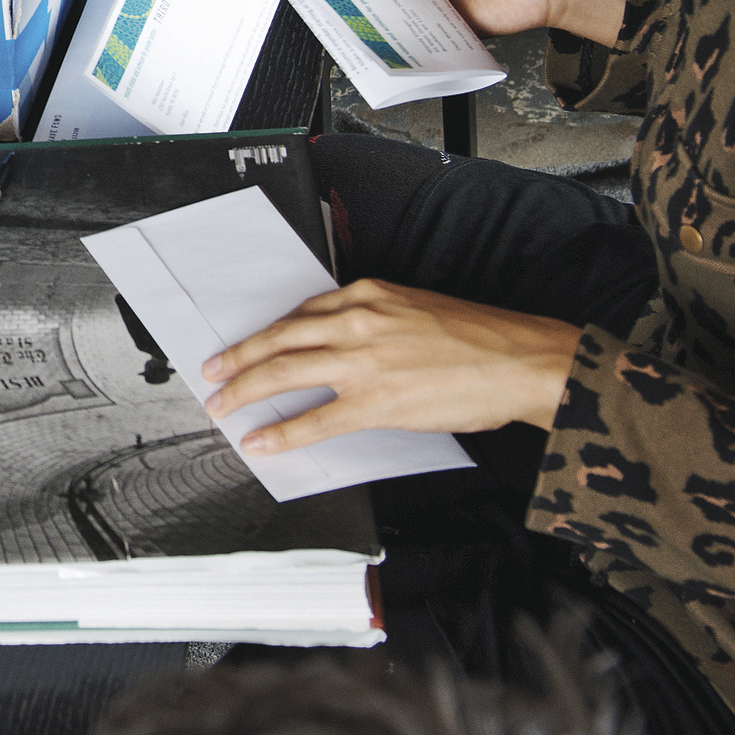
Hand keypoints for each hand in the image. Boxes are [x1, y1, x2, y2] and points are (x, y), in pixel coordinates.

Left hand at [199, 278, 582, 453]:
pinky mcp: (375, 401)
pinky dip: (282, 431)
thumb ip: (375, 321)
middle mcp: (357, 321)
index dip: (268, 333)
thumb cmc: (479, 337)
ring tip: (223, 405)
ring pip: (284, 372)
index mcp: (368, 294)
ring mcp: (362, 361)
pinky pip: (314, 419)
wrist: (520, 360)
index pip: (301, 312)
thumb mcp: (417, 308)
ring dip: (245, 390)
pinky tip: (262, 440)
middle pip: (279, 338)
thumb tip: (344, 346)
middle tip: (213, 372)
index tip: (251, 346)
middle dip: (238, 357)